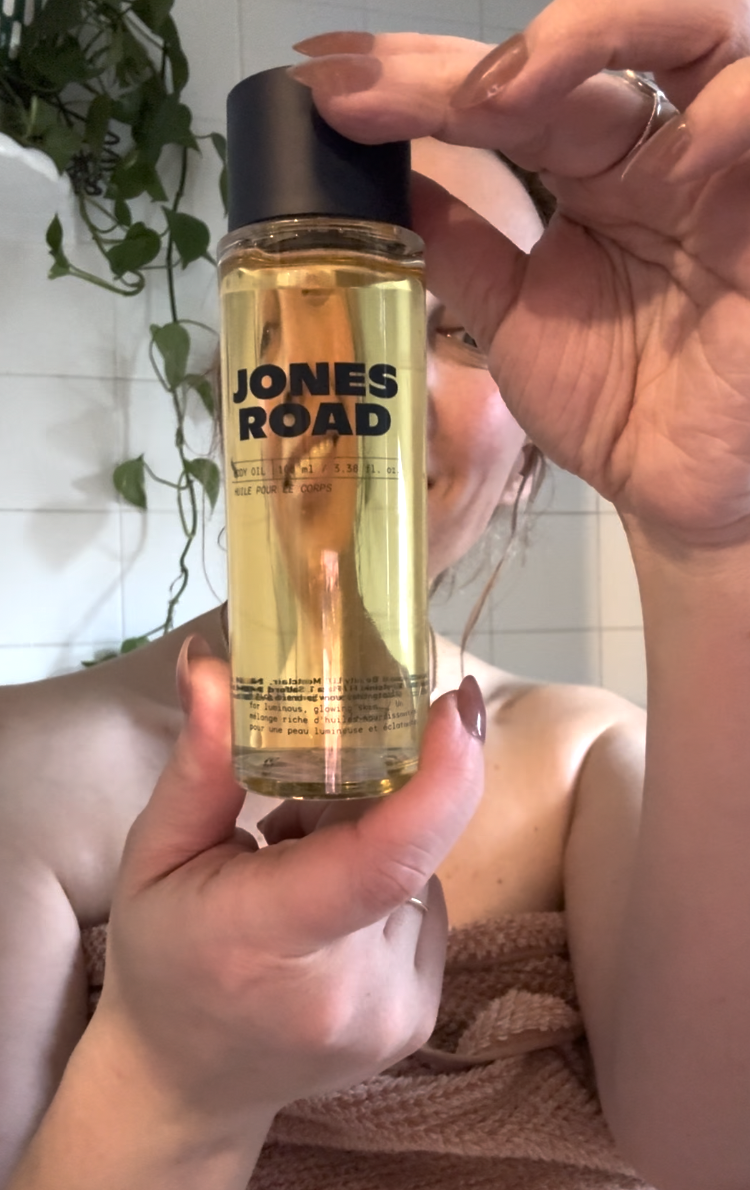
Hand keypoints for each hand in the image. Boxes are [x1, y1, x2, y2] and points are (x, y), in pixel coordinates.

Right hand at [93, 639, 484, 1123]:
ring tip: (295, 875)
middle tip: (293, 814)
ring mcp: (393, 1012)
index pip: (383, 860)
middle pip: (404, 844)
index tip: (455, 705)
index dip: (440, 776)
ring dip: (371, 845)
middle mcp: (348, 988)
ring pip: (419, 870)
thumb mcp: (155, 855)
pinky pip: (425, 907)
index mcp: (266, 939)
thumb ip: (201, 762)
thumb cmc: (163, 957)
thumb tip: (214, 663)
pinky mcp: (418, 1017)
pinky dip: (386, 887)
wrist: (185, 1083)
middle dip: (367, 798)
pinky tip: (328, 911)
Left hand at [290, 1, 749, 549]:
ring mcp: (724, 170)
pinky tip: (652, 144)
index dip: (423, 77)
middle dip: (493, 49)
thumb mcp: (512, 317)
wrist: (671, 489)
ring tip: (495, 98)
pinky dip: (725, 111)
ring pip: (704, 29)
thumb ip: (458, 246)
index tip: (329, 83)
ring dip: (598, 36)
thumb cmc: (609, 406)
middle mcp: (658, 152)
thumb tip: (379, 180)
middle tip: (396, 86)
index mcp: (598, 173)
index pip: (515, 92)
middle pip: (597, 39)